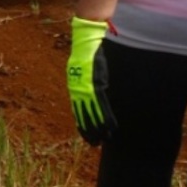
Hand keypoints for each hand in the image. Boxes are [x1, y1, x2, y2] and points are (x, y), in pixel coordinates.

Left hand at [66, 16, 117, 144]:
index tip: (86, 136)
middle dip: (90, 131)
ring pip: (94, 114)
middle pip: (85, 116)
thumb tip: (84, 91)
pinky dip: (107, 117)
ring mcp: (88, 90)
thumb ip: (81, 83)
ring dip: (100, 128)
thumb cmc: (84, 55)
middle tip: (94, 144)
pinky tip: (111, 127)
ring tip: (104, 140)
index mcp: (75, 89)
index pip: (78, 112)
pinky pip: (102, 106)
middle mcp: (79, 92)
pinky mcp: (97, 86)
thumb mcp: (79, 71)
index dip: (82, 125)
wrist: (86, 43)